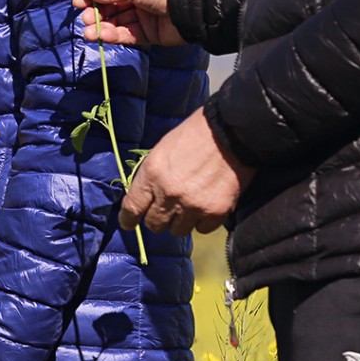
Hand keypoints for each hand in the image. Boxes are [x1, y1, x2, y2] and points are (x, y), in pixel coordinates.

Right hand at [73, 0, 184, 46]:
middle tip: (86, 19)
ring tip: (89, 32)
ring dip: (103, 26)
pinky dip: (115, 35)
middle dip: (98, 11)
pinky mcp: (150, 32)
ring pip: (119, 20)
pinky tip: (103, 36)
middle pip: (113, 3)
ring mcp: (146, 13)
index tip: (79, 2)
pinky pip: (128, 33)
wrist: (194, 8)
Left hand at [119, 112, 252, 234]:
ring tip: (190, 204)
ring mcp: (193, 204)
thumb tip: (147, 197)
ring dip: (182, 221)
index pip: (132, 207)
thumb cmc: (196, 134)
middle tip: (167, 210)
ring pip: (179, 230)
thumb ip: (153, 176)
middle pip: (155, 225)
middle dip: (159, 219)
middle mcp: (169, 193)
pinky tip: (206, 205)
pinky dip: (203, 221)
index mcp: (152, 173)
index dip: (128, 219)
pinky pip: (202, 229)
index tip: (129, 223)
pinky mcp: (215, 211)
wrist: (231, 130)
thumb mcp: (163, 150)